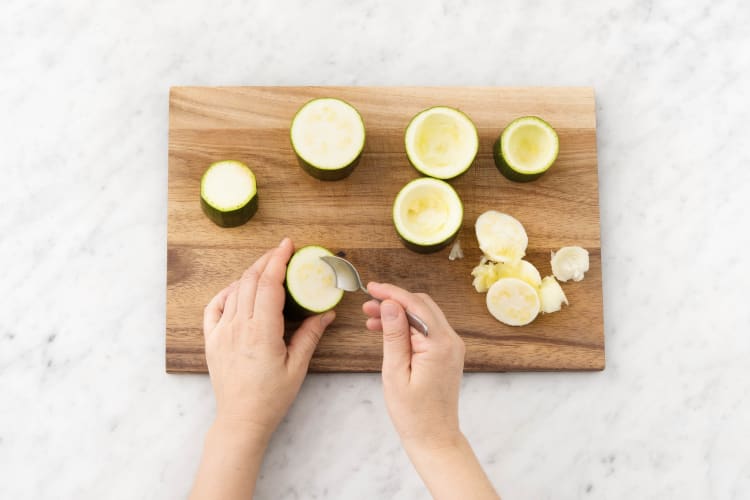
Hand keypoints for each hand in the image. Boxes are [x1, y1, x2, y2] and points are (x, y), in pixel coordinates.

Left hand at [202, 238, 335, 441]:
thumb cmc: (271, 397)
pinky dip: (227, 292)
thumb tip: (326, 312)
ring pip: (234, 291)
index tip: (287, 246)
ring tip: (266, 267)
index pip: (268, 285)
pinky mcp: (212, 340)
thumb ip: (310, 335)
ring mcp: (222, 332)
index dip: (278, 260)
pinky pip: (215, 307)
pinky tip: (238, 289)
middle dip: (266, 261)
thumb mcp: (297, 366)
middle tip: (281, 251)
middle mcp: (238, 327)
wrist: (241, 420)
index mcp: (262, 332)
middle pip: (250, 281)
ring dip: (250, 274)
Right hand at [362, 282, 464, 449]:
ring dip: (399, 312)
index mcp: (439, 344)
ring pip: (424, 315)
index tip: (370, 288)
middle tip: (367, 304)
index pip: (415, 305)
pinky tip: (386, 330)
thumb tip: (390, 304)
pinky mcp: (447, 353)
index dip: (391, 293)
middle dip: (394, 300)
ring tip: (371, 318)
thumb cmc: (413, 413)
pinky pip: (427, 329)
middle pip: (422, 305)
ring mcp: (451, 347)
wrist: (434, 438)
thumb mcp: (395, 372)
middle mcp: (451, 341)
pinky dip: (407, 325)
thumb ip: (394, 336)